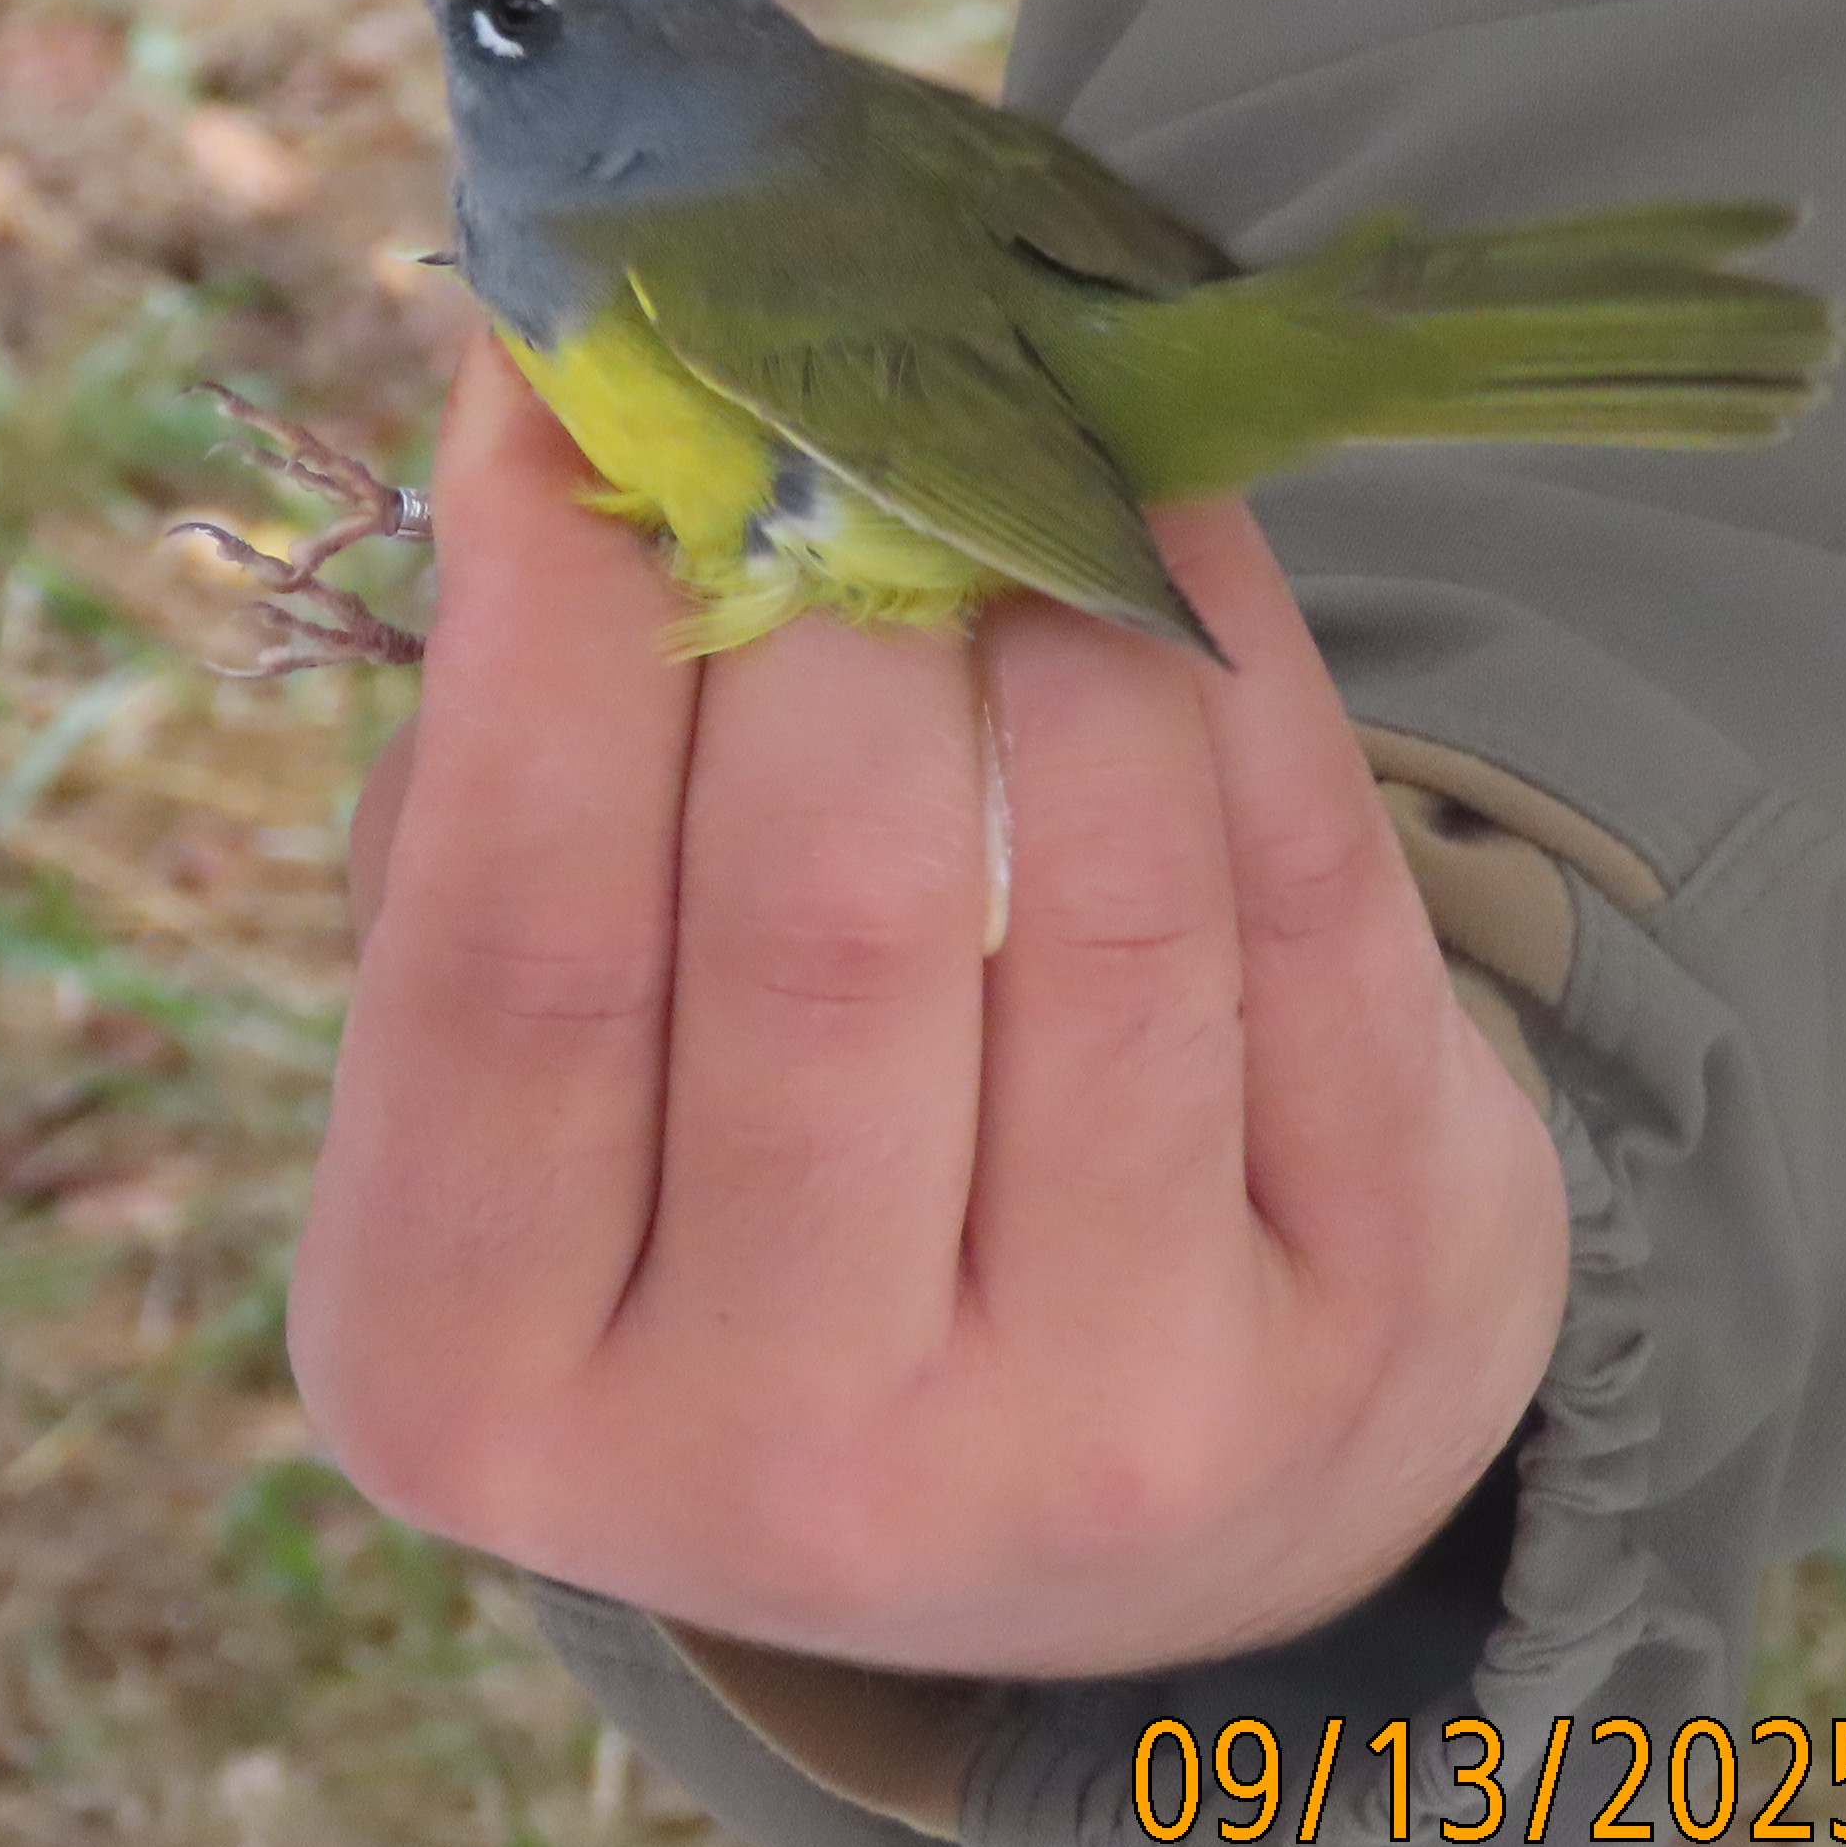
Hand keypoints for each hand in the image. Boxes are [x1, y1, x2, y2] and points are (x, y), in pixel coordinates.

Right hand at [289, 335, 1572, 1682]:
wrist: (1110, 1481)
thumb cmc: (740, 1185)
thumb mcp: (550, 1087)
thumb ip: (501, 804)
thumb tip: (567, 411)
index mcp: (481, 1389)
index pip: (511, 952)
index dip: (543, 627)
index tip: (564, 365)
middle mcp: (784, 1470)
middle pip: (820, 908)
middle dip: (826, 573)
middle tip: (824, 374)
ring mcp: (1106, 1432)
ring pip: (1105, 882)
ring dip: (1057, 589)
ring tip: (1002, 441)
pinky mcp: (1364, 1331)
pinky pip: (1313, 898)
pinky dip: (1237, 659)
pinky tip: (1169, 523)